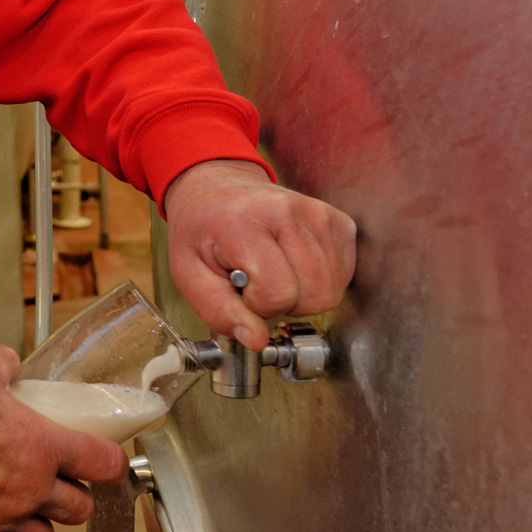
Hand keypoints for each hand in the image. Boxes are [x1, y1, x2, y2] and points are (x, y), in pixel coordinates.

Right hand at [0, 342, 128, 531]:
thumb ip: (3, 363)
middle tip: (59, 479)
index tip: (109, 460)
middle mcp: (29, 490)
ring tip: (22, 504)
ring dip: (37, 522)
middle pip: (80, 510)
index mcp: (43, 448)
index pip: (105, 463)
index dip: (113, 461)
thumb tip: (9, 362)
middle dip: (74, 495)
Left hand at [162, 158, 356, 348]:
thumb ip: (218, 310)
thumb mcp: (188, 272)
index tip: (240, 289)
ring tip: (274, 274)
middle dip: (284, 304)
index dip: (257, 305)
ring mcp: (318, 214)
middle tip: (258, 284)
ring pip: (331, 291)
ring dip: (303, 296)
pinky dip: (319, 283)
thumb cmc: (203, 230)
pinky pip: (343, 276)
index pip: (276, 293)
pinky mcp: (338, 221)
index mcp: (245, 222)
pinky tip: (293, 266)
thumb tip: (256, 340)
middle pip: (313, 296)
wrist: (219, 191)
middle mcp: (288, 212)